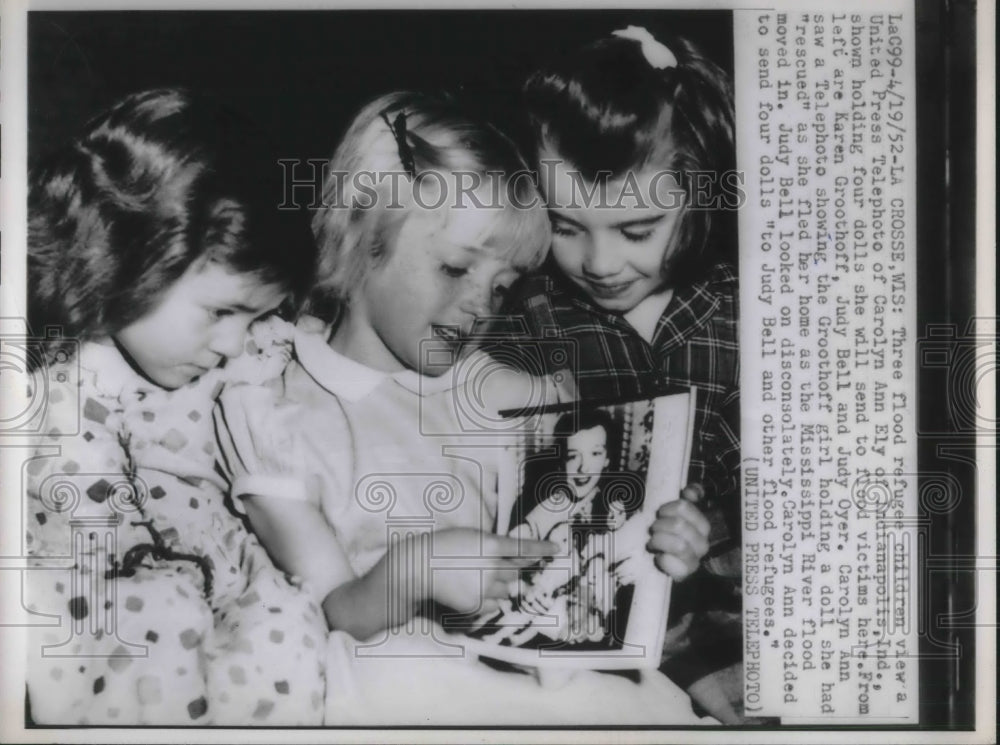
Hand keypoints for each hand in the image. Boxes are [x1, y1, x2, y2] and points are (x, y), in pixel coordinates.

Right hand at [428, 528, 556, 614]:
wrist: (419, 567)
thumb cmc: (444, 546)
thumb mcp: (471, 536)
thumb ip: (493, 545)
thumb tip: (511, 557)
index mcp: (491, 545)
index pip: (524, 548)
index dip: (542, 548)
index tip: (558, 549)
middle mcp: (492, 567)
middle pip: (516, 571)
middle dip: (513, 570)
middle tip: (497, 567)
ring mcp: (485, 588)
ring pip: (506, 590)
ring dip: (500, 585)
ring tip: (477, 578)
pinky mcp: (477, 604)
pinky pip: (494, 605)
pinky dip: (489, 600)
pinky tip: (472, 590)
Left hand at [646, 485, 710, 580]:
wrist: (658, 559)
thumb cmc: (665, 532)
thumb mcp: (673, 513)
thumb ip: (687, 499)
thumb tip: (692, 490)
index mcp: (701, 525)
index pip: (685, 507)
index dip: (669, 507)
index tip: (661, 512)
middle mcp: (702, 542)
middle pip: (680, 525)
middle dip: (661, 525)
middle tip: (653, 528)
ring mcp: (695, 559)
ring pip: (680, 545)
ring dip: (660, 541)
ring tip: (652, 541)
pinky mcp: (684, 574)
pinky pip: (676, 566)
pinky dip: (664, 560)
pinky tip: (658, 557)